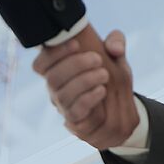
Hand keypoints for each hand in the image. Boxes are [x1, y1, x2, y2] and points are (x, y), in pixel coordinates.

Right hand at [33, 25, 137, 148]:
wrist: (122, 107)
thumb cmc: (110, 76)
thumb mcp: (116, 56)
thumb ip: (116, 42)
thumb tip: (115, 48)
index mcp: (58, 70)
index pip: (41, 64)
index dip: (54, 53)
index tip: (76, 44)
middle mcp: (56, 89)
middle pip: (52, 77)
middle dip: (75, 64)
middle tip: (98, 59)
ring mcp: (64, 106)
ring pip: (62, 95)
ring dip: (85, 81)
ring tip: (105, 74)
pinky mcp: (75, 120)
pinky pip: (74, 112)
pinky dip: (88, 98)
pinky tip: (102, 90)